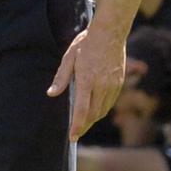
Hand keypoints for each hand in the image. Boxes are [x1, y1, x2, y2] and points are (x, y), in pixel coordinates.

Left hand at [47, 22, 125, 140]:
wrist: (110, 33)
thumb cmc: (86, 43)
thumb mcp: (69, 57)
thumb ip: (61, 78)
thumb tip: (51, 94)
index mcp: (87, 79)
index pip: (82, 110)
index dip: (77, 126)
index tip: (72, 137)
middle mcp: (102, 85)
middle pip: (93, 114)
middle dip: (84, 127)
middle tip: (75, 134)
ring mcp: (113, 85)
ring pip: (103, 110)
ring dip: (92, 119)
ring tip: (83, 124)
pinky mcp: (119, 83)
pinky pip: (110, 103)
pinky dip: (101, 110)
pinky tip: (94, 111)